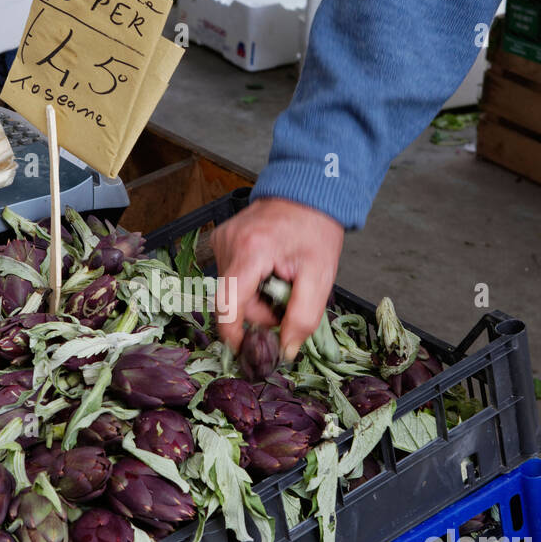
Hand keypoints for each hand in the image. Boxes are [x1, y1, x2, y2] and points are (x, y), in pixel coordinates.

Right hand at [212, 197, 344, 360]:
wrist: (309, 191)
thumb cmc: (316, 230)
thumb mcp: (320, 277)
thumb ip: (303, 317)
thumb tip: (285, 350)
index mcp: (252, 251)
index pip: (227, 306)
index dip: (235, 335)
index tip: (248, 349)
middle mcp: (228, 244)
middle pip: (231, 302)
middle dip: (259, 312)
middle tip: (286, 301)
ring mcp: (221, 240)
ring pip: (231, 291)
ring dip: (255, 297)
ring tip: (279, 279)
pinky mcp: (220, 239)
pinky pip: (230, 276)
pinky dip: (249, 282)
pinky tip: (267, 269)